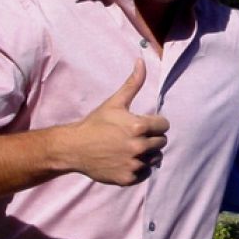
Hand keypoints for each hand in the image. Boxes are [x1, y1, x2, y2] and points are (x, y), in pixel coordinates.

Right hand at [66, 59, 168, 184]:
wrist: (74, 148)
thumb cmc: (96, 123)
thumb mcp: (115, 102)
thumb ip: (133, 83)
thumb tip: (141, 60)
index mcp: (139, 126)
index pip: (164, 126)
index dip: (155, 123)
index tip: (142, 124)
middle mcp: (139, 146)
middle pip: (161, 142)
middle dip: (151, 138)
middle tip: (133, 136)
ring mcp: (134, 164)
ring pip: (155, 158)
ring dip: (147, 153)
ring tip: (129, 148)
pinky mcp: (128, 178)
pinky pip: (145, 173)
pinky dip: (139, 168)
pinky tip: (126, 160)